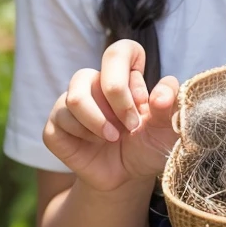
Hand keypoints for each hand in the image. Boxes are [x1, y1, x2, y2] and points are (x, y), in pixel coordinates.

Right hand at [43, 39, 179, 192]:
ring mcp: (70, 100)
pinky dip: (85, 137)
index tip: (144, 104)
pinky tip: (95, 144)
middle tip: (132, 127)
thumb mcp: (168, 127)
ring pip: (75, 99)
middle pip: (93, 76)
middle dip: (118, 106)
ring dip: (100, 123)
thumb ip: (170, 105)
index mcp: (122, 71)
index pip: (119, 51)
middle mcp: (94, 80)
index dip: (129, 77)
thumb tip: (160, 96)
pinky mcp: (55, 124)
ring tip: (114, 137)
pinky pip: (62, 122)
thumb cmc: (148, 144)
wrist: (128, 176)